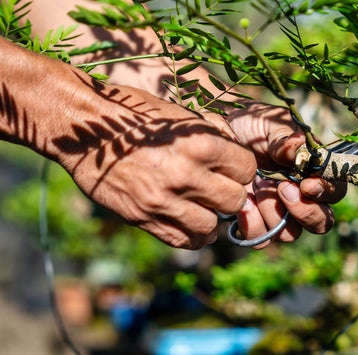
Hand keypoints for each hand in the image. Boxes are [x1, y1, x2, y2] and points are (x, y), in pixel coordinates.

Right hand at [54, 81, 256, 249]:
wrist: (83, 129)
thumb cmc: (134, 114)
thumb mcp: (180, 114)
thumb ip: (211, 136)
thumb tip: (236, 153)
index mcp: (200, 144)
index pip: (246, 169)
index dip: (241, 168)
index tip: (231, 167)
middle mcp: (185, 175)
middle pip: (234, 200)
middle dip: (231, 193)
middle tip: (219, 186)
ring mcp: (163, 201)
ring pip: (212, 226)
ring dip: (212, 217)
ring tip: (203, 205)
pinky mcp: (143, 218)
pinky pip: (183, 240)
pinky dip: (193, 235)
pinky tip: (190, 221)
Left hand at [227, 103, 346, 248]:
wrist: (218, 131)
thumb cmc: (251, 124)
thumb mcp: (269, 123)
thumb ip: (285, 138)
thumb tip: (298, 146)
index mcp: (315, 172)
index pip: (335, 192)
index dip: (326, 192)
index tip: (306, 184)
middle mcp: (302, 197)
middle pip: (321, 223)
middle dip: (304, 211)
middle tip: (282, 189)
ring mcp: (278, 212)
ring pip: (290, 234)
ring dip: (274, 213)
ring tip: (257, 185)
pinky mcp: (253, 221)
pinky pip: (261, 238)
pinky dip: (253, 225)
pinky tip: (244, 203)